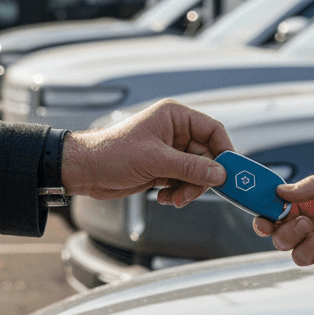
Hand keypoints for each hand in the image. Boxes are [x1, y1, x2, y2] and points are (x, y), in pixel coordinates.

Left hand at [61, 99, 232, 204]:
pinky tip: (164, 196)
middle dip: (201, 178)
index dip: (224, 152)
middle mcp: (174, 132)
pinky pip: (183, 181)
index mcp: (174, 117)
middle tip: (192, 192)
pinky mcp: (162, 168)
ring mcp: (168, 151)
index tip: (228, 172)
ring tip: (174, 197)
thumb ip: (190, 167)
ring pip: (196, 172)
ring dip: (188, 188)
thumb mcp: (155, 160)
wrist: (85, 171)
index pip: (212, 131)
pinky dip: (178, 192)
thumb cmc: (111, 153)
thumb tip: (219, 173)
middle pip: (206, 156)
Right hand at [252, 162, 313, 277]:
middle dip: (287, 233)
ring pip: (299, 256)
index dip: (265, 218)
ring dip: (310, 245)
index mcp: (312, 201)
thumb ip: (313, 186)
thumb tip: (280, 194)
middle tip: (307, 222)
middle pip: (282, 239)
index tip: (264, 219)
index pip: (277, 214)